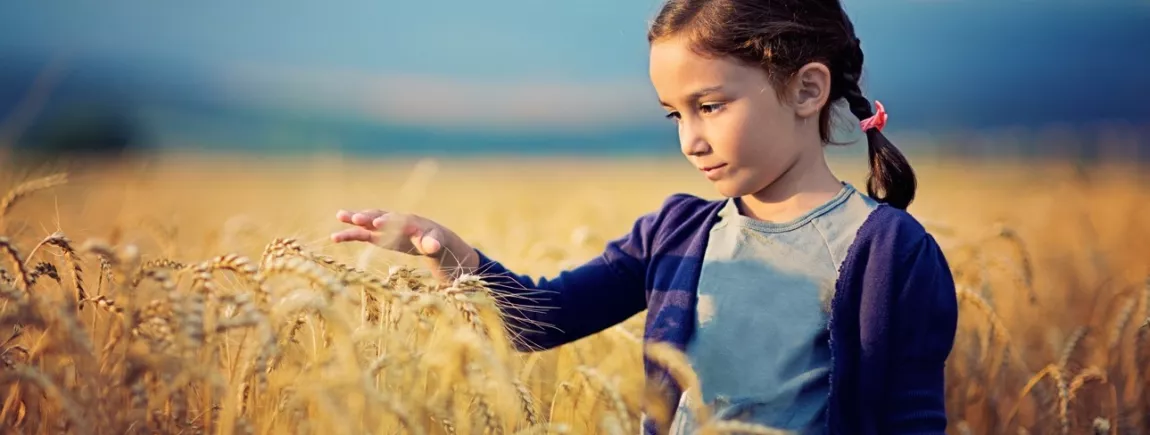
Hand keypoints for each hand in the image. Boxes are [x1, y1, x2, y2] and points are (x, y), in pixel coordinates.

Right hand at [331, 209, 478, 280]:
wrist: (435, 240)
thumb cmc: (438, 241)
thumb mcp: (438, 243)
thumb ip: (433, 243)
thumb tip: (432, 245)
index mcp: (413, 222)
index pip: (400, 220)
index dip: (389, 222)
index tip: (378, 223)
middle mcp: (397, 221)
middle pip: (382, 216)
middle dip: (370, 216)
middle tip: (356, 217)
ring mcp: (387, 227)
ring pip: (369, 221)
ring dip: (356, 219)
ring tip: (339, 216)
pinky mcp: (380, 235)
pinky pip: (363, 234)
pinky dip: (351, 234)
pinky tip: (335, 237)